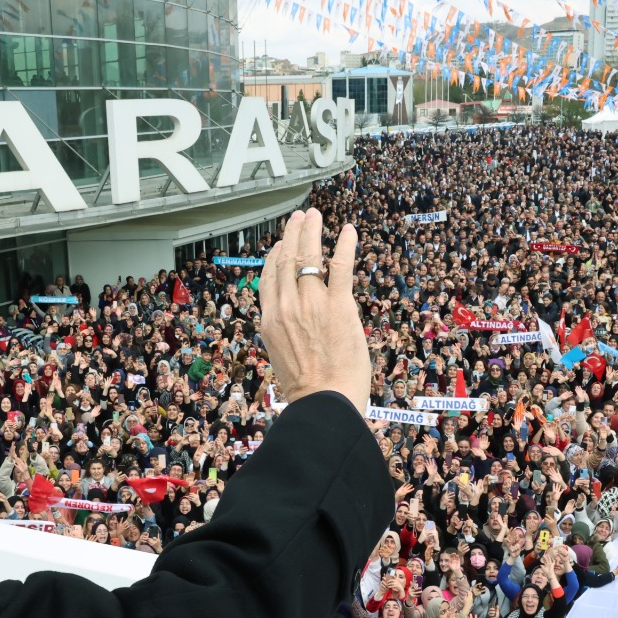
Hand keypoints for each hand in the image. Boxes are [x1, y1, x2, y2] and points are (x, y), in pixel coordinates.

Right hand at [258, 211, 370, 410]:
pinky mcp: (339, 306)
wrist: (323, 402)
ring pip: (309, 256)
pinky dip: (345, 244)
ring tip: (315, 214)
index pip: (269, 279)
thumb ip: (284, 333)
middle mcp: (286, 307)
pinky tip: (348, 230)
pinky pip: (341, 266)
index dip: (275, 257)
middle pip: (286, 260)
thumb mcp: (281, 357)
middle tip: (299, 217)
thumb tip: (291, 325)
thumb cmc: (306, 390)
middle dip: (293, 233)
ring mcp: (312, 304)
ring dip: (313, 231)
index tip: (281, 244)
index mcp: (270, 321)